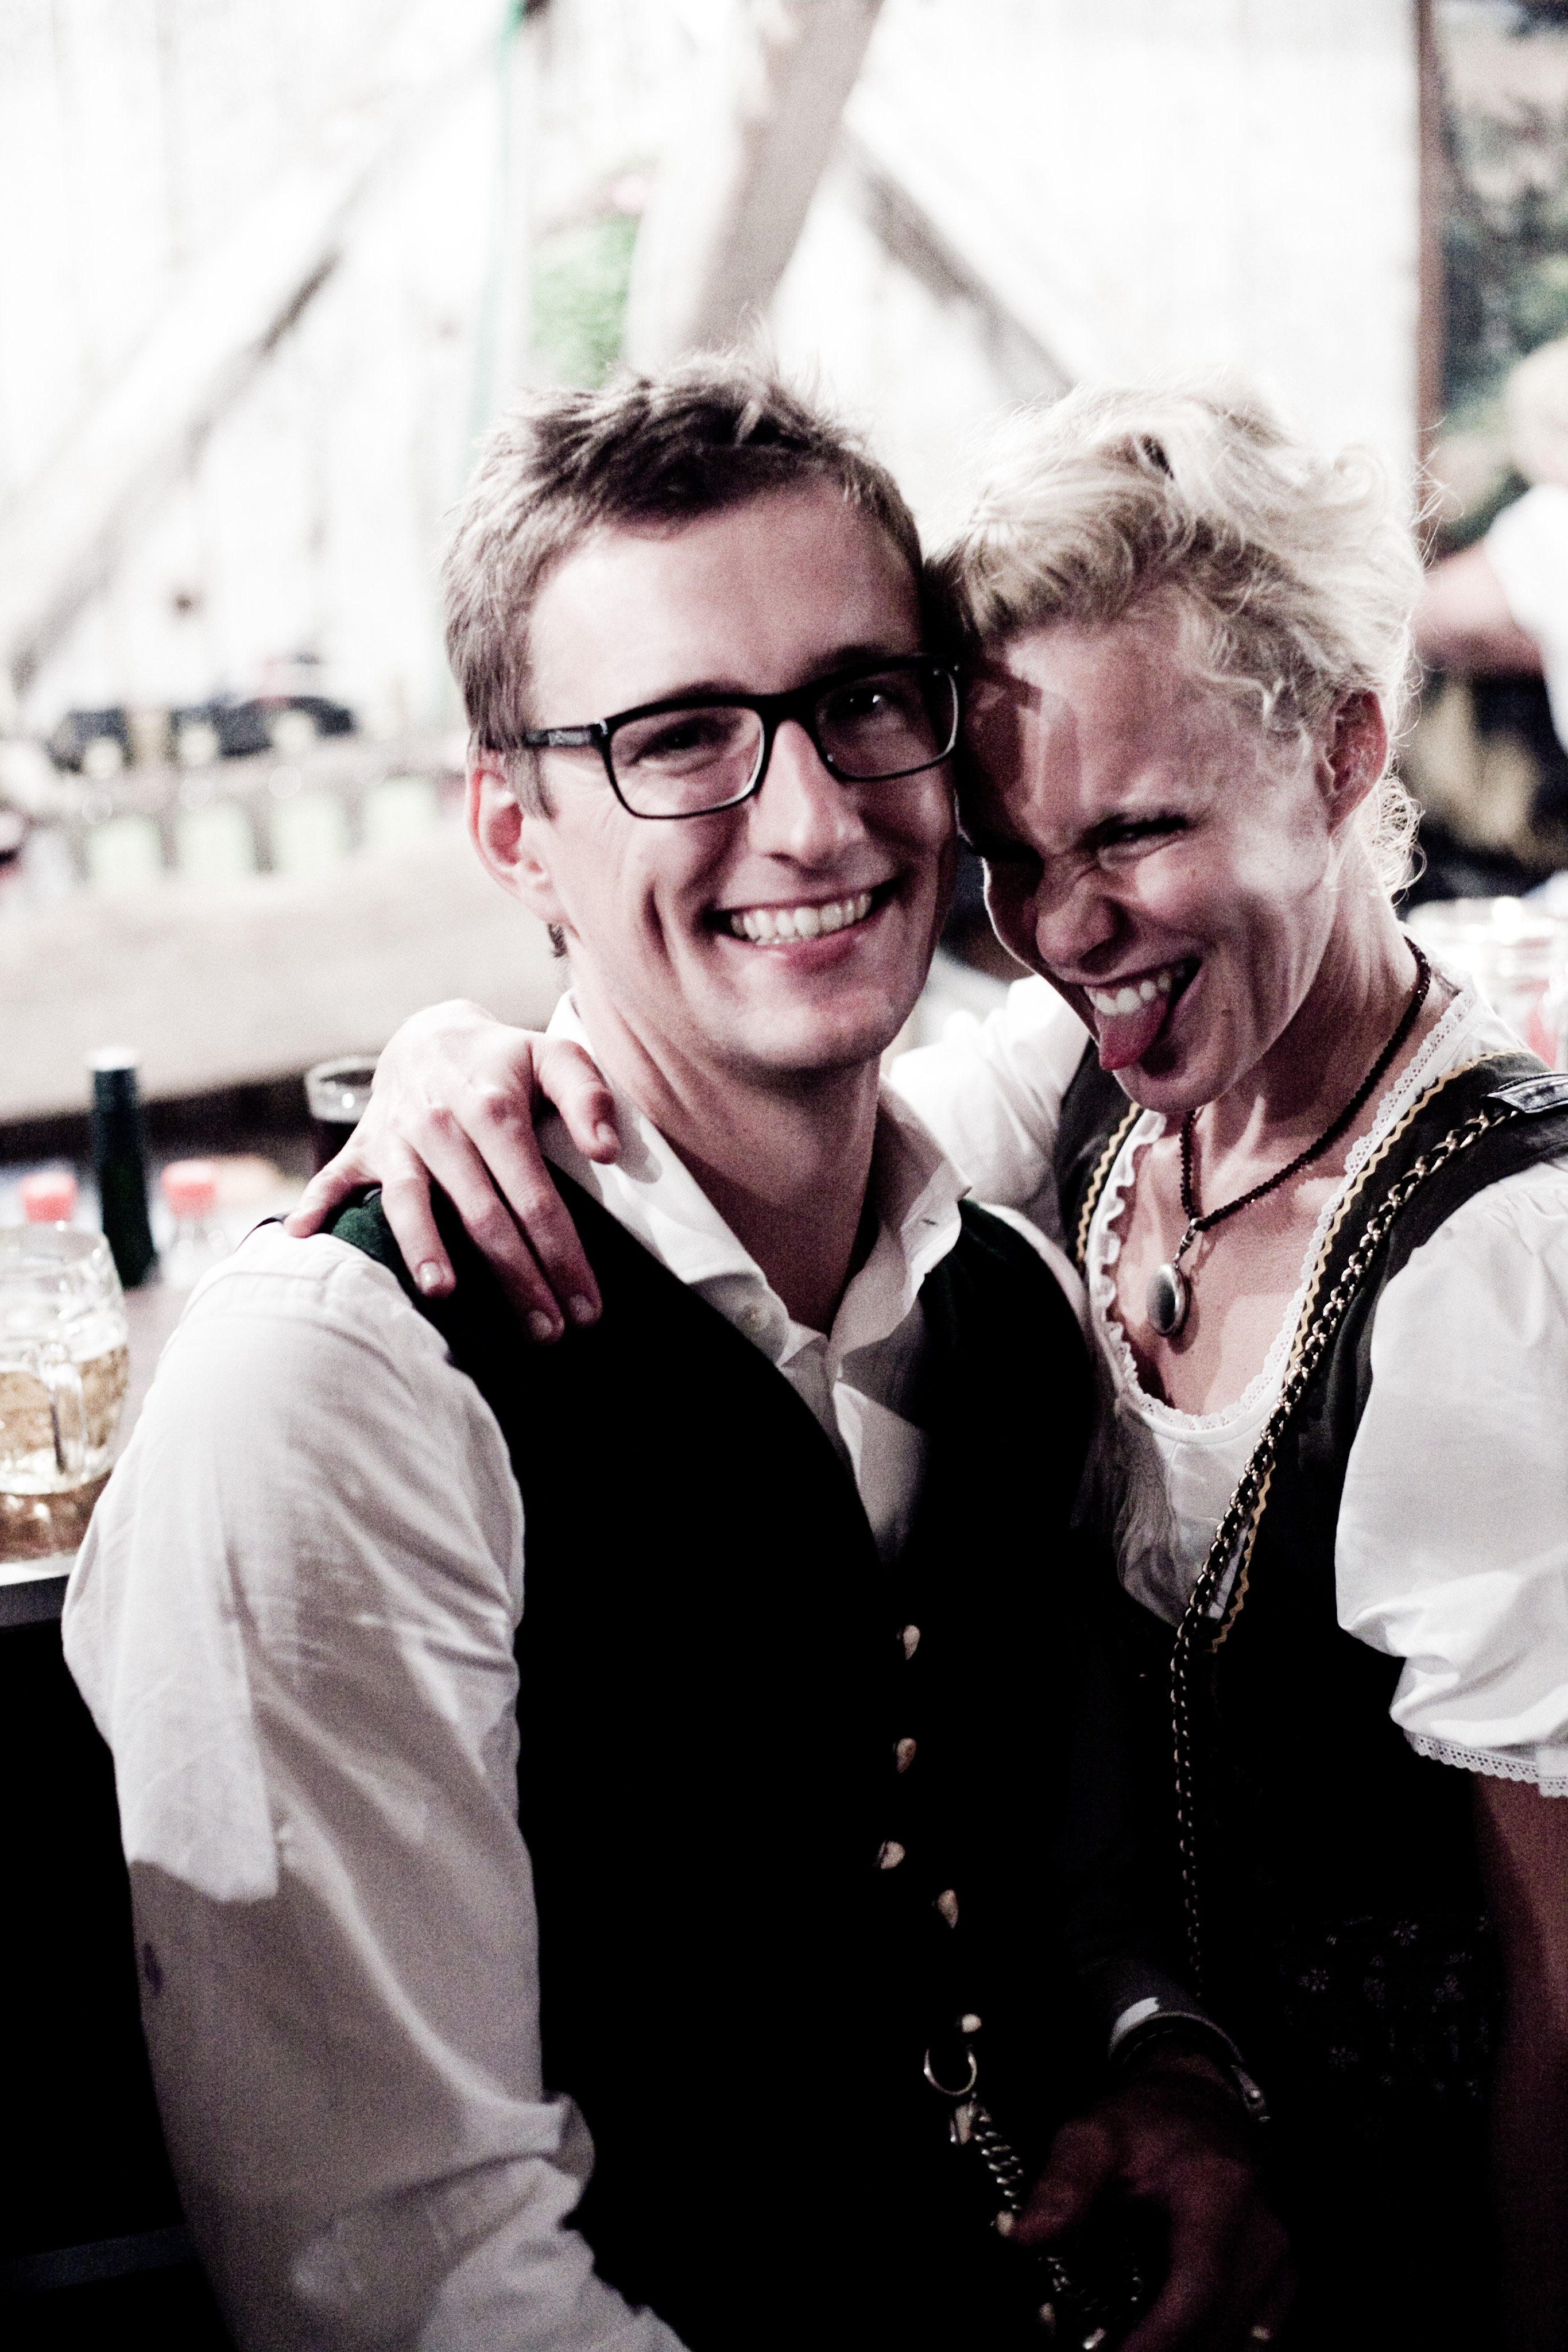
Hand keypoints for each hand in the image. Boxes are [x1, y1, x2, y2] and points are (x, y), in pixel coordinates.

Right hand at [285, 1001, 622, 1339]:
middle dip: (516, 1278)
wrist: (431, 1036)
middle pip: (481, 1213)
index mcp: (495, 1109)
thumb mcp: (555, 1058)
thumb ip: (588, 1098)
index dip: (561, 1252)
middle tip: (547, 1333)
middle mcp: (442, 1127)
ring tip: (444, 1292)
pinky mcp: (361, 1149)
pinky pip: (334, 1181)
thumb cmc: (505, 1061)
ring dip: (424, 1249)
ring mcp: (396, 1140)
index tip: (586, 1306)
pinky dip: (315, 1207)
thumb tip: (607, 1151)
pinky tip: (301, 1239)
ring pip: (409, 1201)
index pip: (533, 1193)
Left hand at [1014, 2052, 1291, 2350]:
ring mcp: (1278, 2265)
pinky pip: (1251, 2341)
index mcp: (1220, 2194)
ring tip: (1122, 2345)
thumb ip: (1064, 2184)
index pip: (1198, 2286)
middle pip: (1219, 2329)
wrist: (1202, 2102)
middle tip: (1102, 2351)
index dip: (1158, 2337)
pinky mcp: (1279, 2286)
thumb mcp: (1095, 2134)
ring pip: (1239, 2345)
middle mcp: (1263, 2235)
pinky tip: (1159, 2342)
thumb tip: (1028, 2235)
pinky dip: (1206, 2348)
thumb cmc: (1151, 2121)